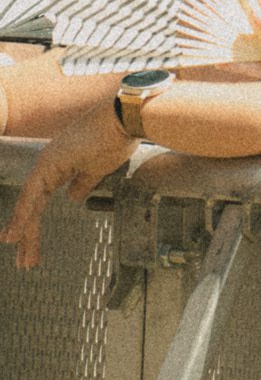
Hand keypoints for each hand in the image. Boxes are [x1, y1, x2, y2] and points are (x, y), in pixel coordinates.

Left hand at [1, 102, 137, 267]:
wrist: (126, 117)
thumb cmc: (118, 136)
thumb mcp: (99, 167)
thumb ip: (83, 182)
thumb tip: (73, 197)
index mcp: (60, 165)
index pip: (41, 200)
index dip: (32, 222)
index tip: (26, 244)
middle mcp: (48, 164)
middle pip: (32, 206)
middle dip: (28, 235)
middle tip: (25, 262)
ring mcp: (46, 163)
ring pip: (29, 204)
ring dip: (24, 232)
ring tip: (22, 259)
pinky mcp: (49, 163)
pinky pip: (31, 196)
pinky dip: (22, 217)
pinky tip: (14, 236)